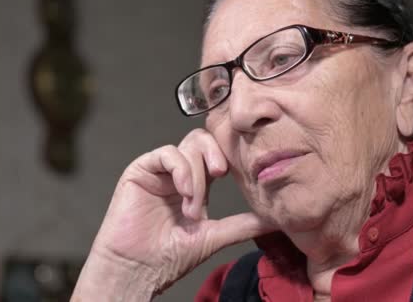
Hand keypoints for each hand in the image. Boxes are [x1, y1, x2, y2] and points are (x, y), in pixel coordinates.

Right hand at [73, 129, 274, 299]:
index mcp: (196, 185)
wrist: (139, 269)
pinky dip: (181, 169)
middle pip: (203, 141)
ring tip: (192, 207)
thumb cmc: (169, 257)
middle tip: (221, 174)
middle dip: (216, 155)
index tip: (237, 173)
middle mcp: (178, 174)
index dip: (228, 157)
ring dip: (197, 176)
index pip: (216, 155)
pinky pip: (166, 153)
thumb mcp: (214, 236)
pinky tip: (184, 191)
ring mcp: (160, 171)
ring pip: (188, 147)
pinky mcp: (141, 170)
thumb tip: (273, 220)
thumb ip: (242, 224)